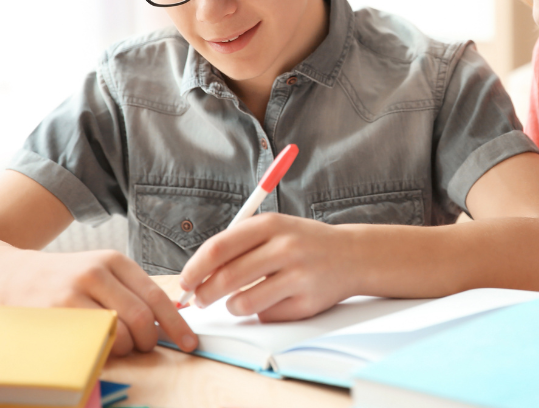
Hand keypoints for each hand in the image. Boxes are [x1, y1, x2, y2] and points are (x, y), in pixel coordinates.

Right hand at [0, 249, 197, 356]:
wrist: (8, 274)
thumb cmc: (64, 279)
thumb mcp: (101, 272)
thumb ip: (132, 290)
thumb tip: (169, 319)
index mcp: (115, 261)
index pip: (157, 296)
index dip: (176, 324)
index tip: (190, 343)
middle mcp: (97, 272)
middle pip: (142, 317)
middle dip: (149, 341)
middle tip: (144, 346)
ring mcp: (74, 292)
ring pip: (119, 332)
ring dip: (126, 348)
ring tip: (117, 344)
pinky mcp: (55, 312)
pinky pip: (92, 341)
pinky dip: (102, 351)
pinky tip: (98, 346)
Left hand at [179, 213, 355, 321]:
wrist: (352, 255)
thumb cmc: (303, 242)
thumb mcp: (275, 228)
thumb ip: (238, 244)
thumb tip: (196, 272)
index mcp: (272, 224)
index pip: (219, 247)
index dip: (195, 267)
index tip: (185, 280)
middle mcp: (286, 247)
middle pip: (226, 278)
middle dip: (204, 294)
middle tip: (199, 299)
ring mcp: (299, 275)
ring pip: (243, 302)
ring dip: (231, 306)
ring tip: (237, 300)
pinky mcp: (308, 302)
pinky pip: (267, 315)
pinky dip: (260, 313)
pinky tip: (272, 300)